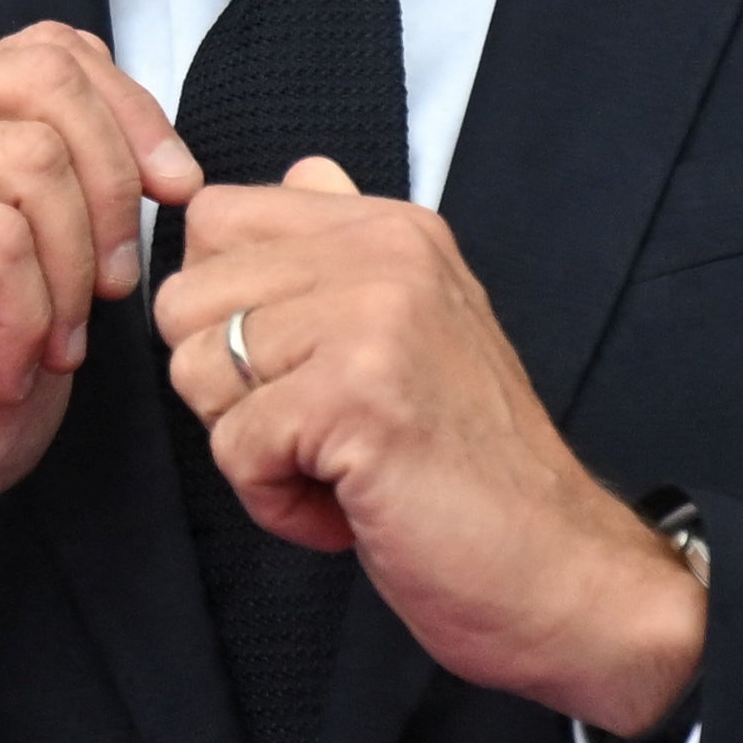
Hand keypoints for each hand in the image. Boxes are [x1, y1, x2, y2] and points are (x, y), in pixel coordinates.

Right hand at [0, 23, 193, 742]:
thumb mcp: (38, 270)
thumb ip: (68, 183)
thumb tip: (156, 146)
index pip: (48, 51)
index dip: (133, 117)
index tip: (174, 200)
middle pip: (45, 82)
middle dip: (114, 190)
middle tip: (108, 292)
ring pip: (30, 161)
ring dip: (69, 272)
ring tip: (47, 345)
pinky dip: (25, 315)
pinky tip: (4, 366)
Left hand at [164, 161, 706, 734]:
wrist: (558, 569)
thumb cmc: (468, 468)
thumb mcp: (409, 330)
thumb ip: (342, 253)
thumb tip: (300, 173)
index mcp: (391, 230)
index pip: (214, 219)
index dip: (221, 312)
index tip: (296, 367)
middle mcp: (385, 254)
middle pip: (184, 300)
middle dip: (225, 387)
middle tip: (320, 428)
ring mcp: (374, 319)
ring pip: (197, 371)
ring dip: (252, 447)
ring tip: (342, 465)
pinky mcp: (357, 396)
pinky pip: (234, 446)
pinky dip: (275, 500)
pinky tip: (351, 505)